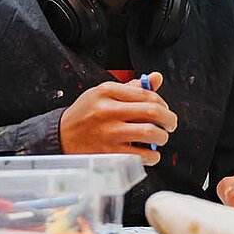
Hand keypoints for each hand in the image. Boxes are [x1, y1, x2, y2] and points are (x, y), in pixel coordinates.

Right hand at [59, 77, 176, 165]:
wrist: (61, 136)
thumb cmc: (87, 113)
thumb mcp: (104, 93)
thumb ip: (132, 87)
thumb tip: (157, 77)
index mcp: (107, 91)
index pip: (147, 94)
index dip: (163, 103)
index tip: (164, 110)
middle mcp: (108, 111)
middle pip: (152, 112)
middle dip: (169, 119)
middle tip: (171, 124)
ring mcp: (108, 133)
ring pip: (150, 133)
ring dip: (162, 137)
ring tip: (160, 138)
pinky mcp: (109, 153)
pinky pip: (141, 155)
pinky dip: (152, 156)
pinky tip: (150, 153)